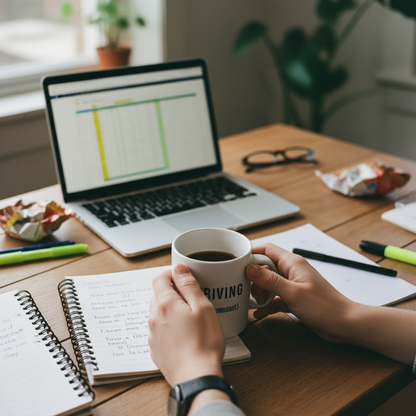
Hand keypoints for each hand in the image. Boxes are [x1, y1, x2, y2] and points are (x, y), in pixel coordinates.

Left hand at [148, 264, 225, 385]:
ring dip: (170, 309)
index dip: (171, 274)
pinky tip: (184, 334)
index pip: (159, 279)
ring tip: (189, 317)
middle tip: (191, 297)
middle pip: (158, 295)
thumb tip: (179, 268)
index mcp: (165, 304)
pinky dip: (168, 325)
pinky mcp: (155, 349)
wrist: (196, 378)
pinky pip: (159, 329)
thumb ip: (189, 285)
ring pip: (158, 312)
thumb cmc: (204, 343)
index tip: (184, 277)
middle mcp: (154, 318)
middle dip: (172, 291)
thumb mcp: (203, 307)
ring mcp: (152, 335)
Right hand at [246, 243, 415, 365]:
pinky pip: (275, 297)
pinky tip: (260, 314)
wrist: (345, 325)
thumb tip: (250, 268)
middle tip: (249, 291)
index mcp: (292, 263)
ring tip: (256, 304)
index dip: (251, 254)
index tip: (237, 264)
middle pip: (265, 267)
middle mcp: (292, 271)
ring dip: (260, 293)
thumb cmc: (325, 307)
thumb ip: (269, 280)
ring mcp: (293, 285)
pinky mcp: (294, 298)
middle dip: (254, 279)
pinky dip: (267, 304)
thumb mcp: (292, 293)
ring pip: (268, 283)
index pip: (266, 249)